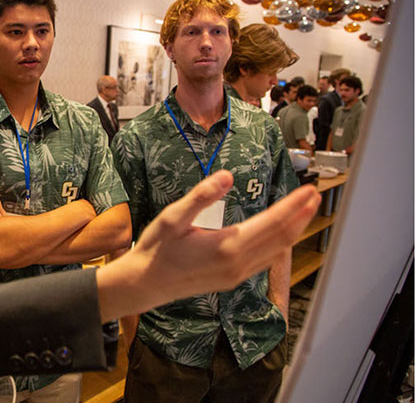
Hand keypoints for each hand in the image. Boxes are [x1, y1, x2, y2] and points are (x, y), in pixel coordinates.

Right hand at [97, 170, 320, 321]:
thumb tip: (227, 176)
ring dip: (294, 230)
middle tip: (314, 195)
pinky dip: (280, 245)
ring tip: (304, 211)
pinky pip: (265, 261)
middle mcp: (237, 264)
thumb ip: (202, 196)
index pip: (272, 223)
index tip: (308, 190)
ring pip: (277, 251)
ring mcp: (236, 275)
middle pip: (281, 238)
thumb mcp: (173, 217)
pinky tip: (281, 235)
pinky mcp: (232, 280)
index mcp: (226, 246)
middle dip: (301, 215)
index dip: (293, 205)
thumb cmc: (157, 250)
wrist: (145, 284)